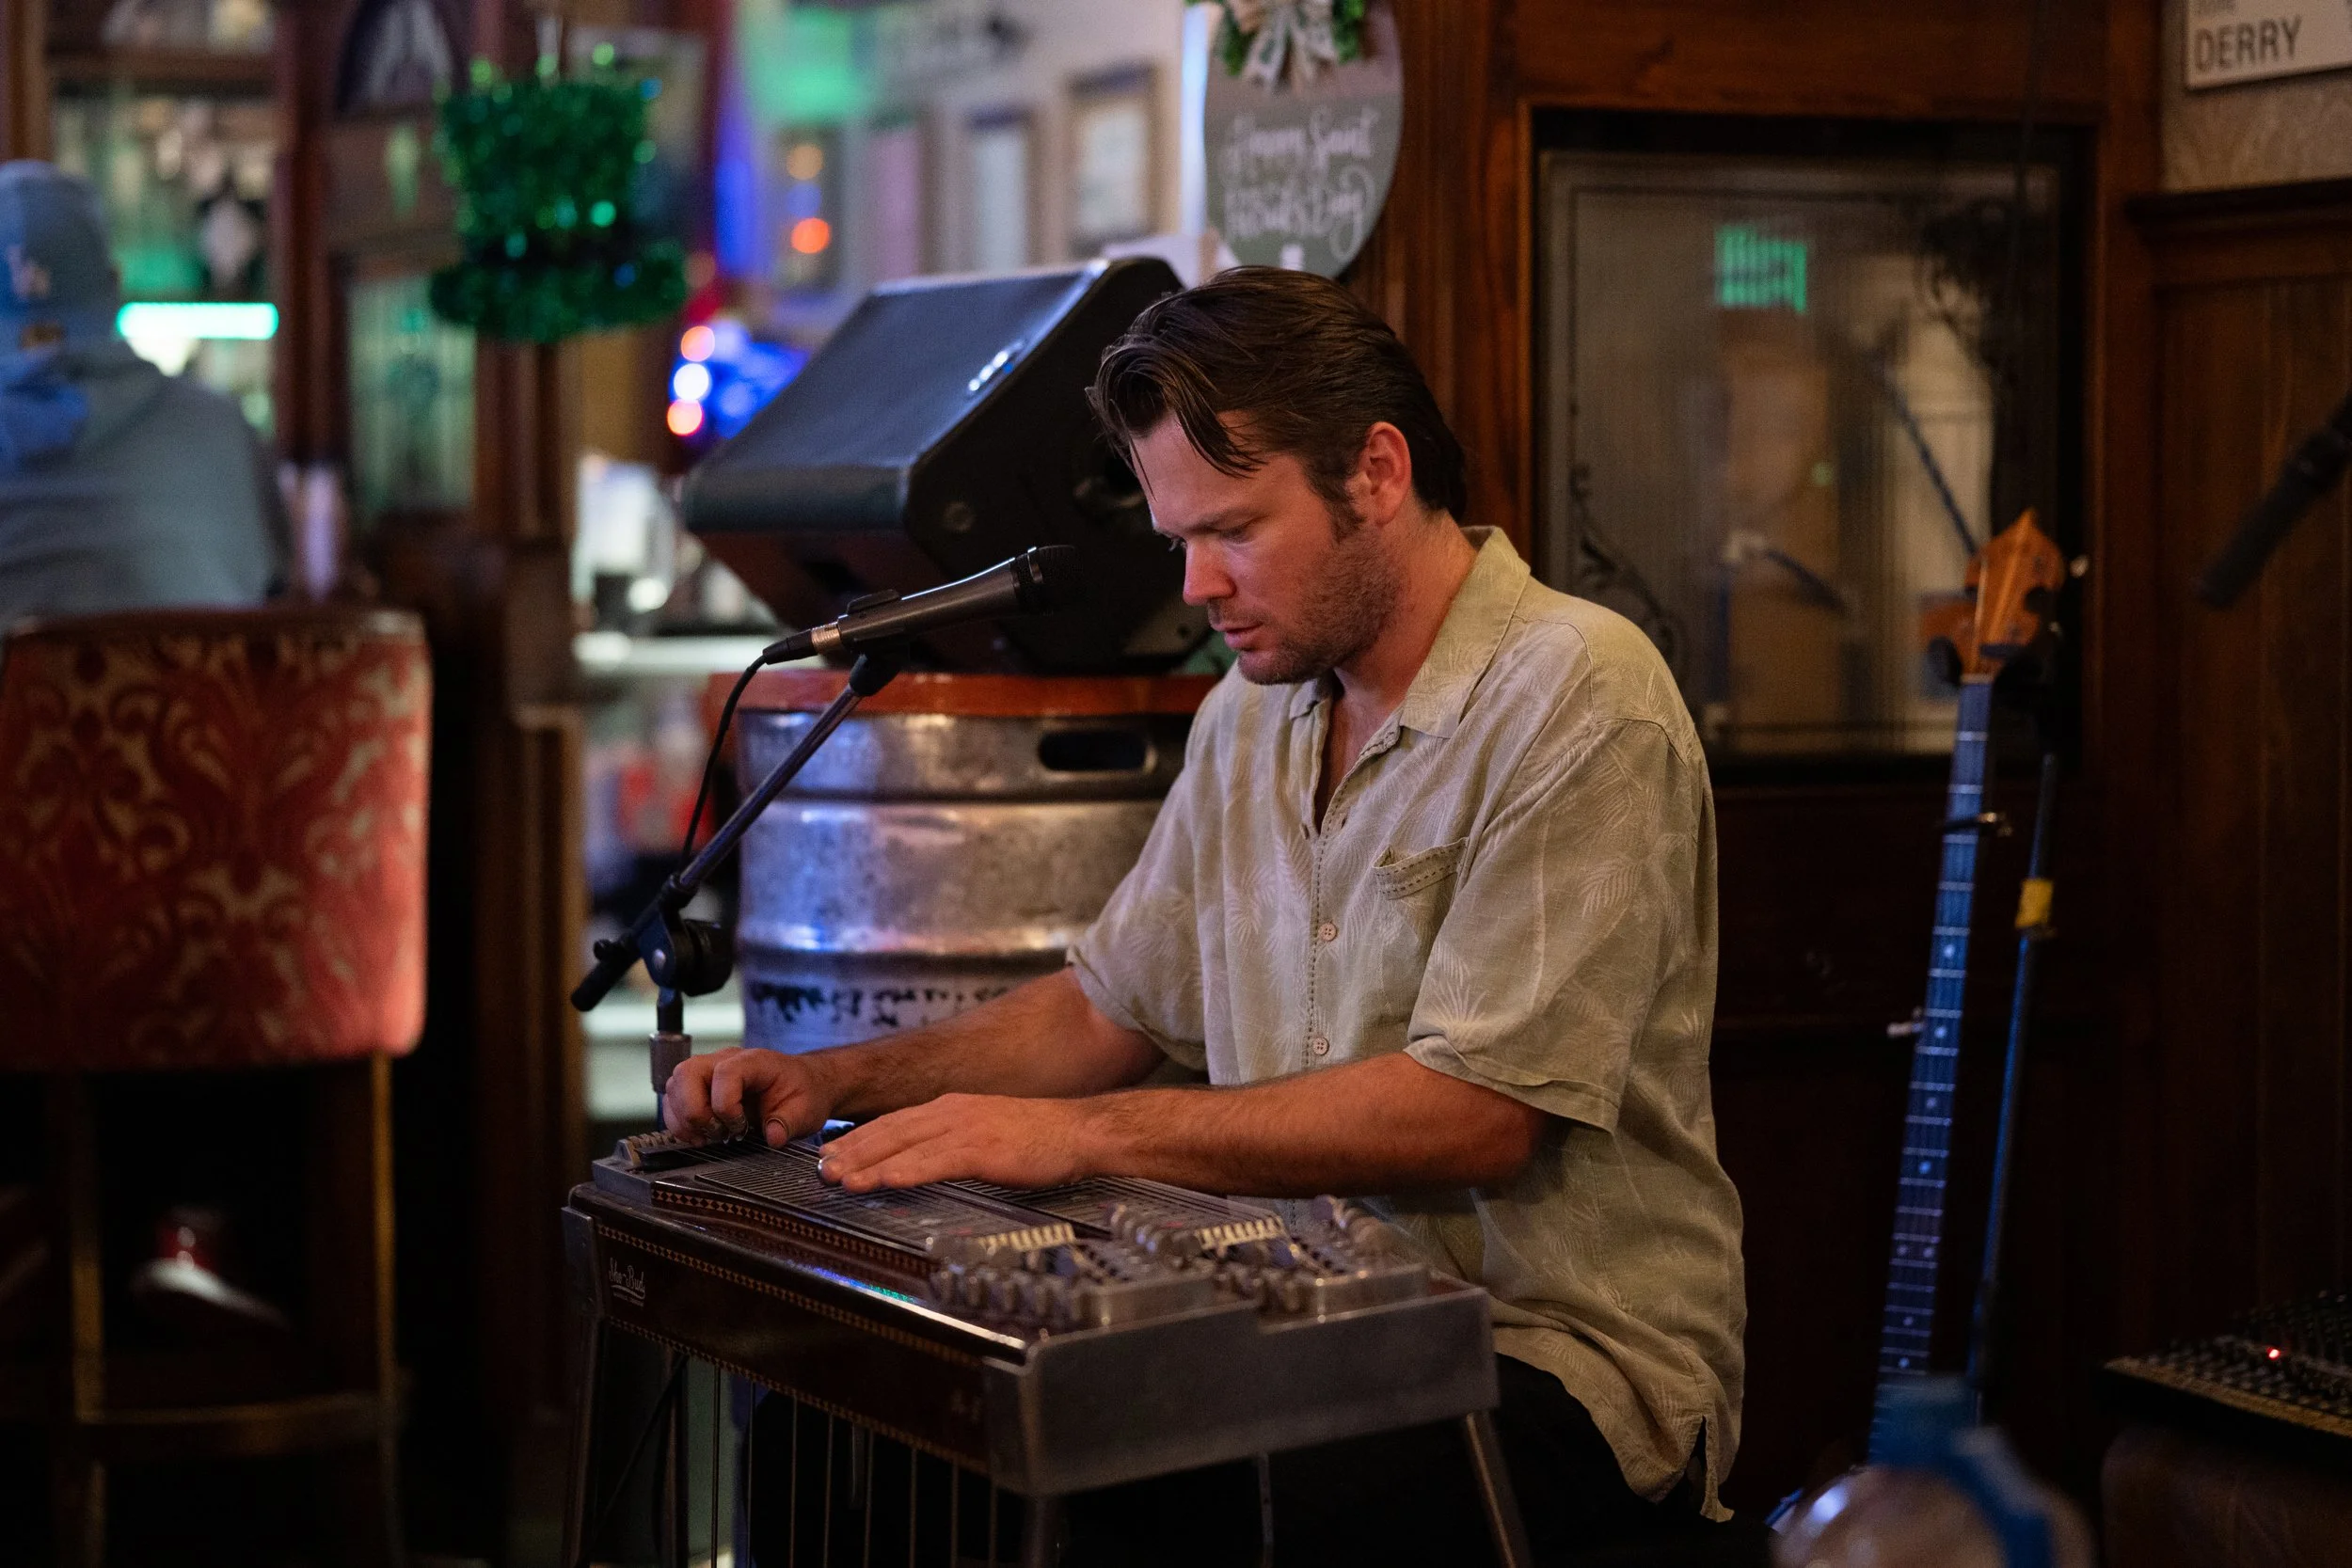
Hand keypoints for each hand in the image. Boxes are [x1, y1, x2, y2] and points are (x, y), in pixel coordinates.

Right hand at [662, 1046, 837, 1145]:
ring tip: (707, 1137)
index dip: (726, 1104)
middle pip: (687, 1073)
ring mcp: (708, 1071)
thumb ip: (789, 1123)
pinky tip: (699, 1136)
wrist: (802, 1085)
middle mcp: (725, 1060)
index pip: (725, 1073)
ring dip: (683, 1118)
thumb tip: (773, 1137)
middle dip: (694, 1111)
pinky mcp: (699, 1086)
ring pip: (674, 1085)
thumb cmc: (802, 1092)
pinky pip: (673, 1099)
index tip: (739, 1127)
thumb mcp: (806, 1110)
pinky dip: (679, 1121)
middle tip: (716, 1133)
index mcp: (754, 1061)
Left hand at [817, 1094, 1099, 1191]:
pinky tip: (885, 1182)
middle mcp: (953, 1111)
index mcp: (953, 1107)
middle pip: (890, 1131)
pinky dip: (905, 1171)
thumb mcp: (987, 1131)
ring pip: (905, 1146)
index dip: (860, 1139)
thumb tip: (924, 1159)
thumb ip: (954, 1141)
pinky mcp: (983, 1149)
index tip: (833, 1154)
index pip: (894, 1122)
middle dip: (853, 1151)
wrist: (1079, 1131)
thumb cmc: (1039, 1137)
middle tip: (822, 1171)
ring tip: (840, 1180)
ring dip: (869, 1164)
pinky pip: (935, 1162)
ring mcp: (967, 1128)